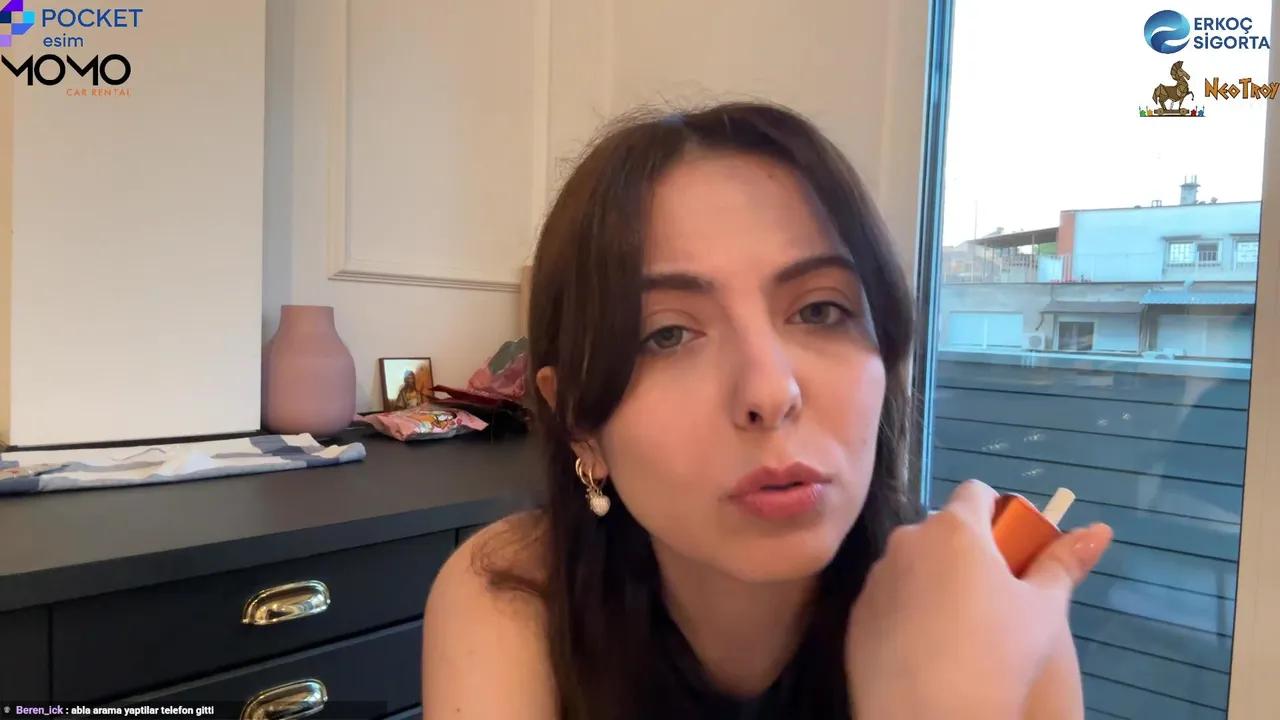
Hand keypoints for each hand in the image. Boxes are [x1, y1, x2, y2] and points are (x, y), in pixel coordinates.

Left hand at [845, 480, 1111, 719]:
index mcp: (955, 529)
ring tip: (961, 626)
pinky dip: (908, 609)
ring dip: (935, 578)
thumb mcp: (1043, 610)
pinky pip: (889, 597)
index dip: (998, 512)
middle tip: (993, 593)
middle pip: (942, 529)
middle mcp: (908, 541)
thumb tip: (1099, 529)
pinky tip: (928, 646)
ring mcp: (876, 577)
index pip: (976, 492)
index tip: (1012, 545)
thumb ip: (1064, 563)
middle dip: (967, 550)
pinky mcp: (858, 612)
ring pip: (912, 563)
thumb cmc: (997, 654)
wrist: (929, 716)